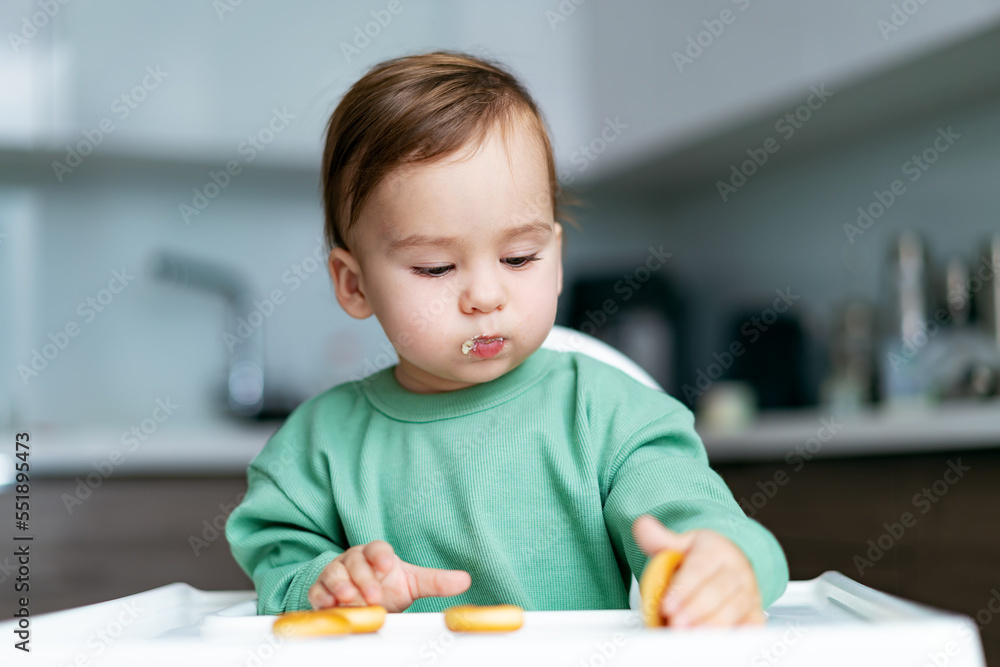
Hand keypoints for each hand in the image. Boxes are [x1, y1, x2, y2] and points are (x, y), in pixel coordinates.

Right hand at [308, 541, 471, 612]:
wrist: (361, 599)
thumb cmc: (387, 585)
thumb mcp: (412, 583)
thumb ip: (436, 582)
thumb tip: (465, 580)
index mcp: (376, 554)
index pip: (377, 548)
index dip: (382, 555)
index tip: (389, 565)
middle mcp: (354, 560)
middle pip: (355, 563)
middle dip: (364, 579)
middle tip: (374, 596)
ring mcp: (336, 574)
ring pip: (334, 574)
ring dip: (341, 586)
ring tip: (350, 598)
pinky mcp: (321, 590)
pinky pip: (317, 591)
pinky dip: (321, 597)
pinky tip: (329, 604)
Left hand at [632, 514, 765, 627]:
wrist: (733, 561)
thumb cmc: (704, 556)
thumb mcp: (682, 543)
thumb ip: (659, 539)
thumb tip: (642, 525)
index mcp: (716, 550)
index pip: (698, 569)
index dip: (682, 588)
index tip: (666, 605)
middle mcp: (737, 571)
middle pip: (717, 591)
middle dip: (695, 609)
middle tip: (675, 623)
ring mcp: (748, 592)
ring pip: (734, 609)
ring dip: (712, 624)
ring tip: (689, 635)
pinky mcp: (755, 613)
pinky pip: (750, 626)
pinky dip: (736, 634)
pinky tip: (718, 642)